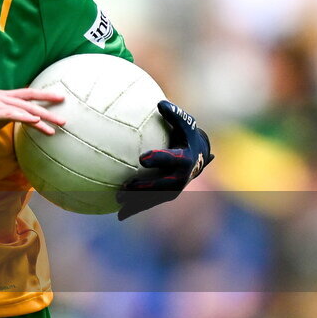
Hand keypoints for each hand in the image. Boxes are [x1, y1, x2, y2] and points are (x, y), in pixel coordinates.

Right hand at [0, 88, 65, 143]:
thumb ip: (10, 115)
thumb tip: (28, 119)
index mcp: (3, 96)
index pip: (28, 94)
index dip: (45, 95)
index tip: (61, 99)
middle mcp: (0, 97)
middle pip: (30, 100)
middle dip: (49, 108)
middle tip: (65, 118)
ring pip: (23, 108)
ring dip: (42, 117)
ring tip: (56, 126)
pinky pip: (11, 114)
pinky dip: (24, 117)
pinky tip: (35, 121)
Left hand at [117, 100, 213, 220]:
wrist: (198, 156)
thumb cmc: (186, 135)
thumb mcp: (185, 124)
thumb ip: (174, 114)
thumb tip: (161, 102)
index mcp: (184, 159)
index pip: (171, 159)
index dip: (159, 158)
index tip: (142, 157)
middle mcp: (181, 177)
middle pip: (161, 184)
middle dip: (144, 187)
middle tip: (125, 187)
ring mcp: (173, 189)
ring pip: (154, 198)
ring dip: (137, 202)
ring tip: (118, 201)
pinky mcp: (165, 195)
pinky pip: (149, 203)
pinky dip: (135, 209)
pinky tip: (118, 214)